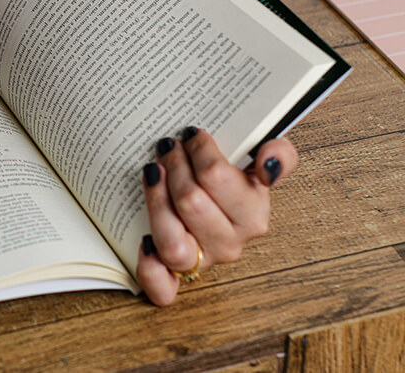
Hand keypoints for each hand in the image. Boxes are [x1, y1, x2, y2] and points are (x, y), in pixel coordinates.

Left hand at [137, 127, 297, 305]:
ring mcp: (201, 262)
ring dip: (156, 202)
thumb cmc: (230, 180)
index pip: (218, 178)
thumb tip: (268, 164)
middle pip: (191, 203)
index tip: (191, 135)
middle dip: (174, 167)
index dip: (199, 152)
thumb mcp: (259, 159)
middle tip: (167, 147)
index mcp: (252, 216)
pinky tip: (143, 241)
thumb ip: (279, 153)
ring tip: (151, 172)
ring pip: (173, 242)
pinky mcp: (174, 277)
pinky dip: (150, 268)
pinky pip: (162, 288)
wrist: (210, 201)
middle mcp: (229, 244)